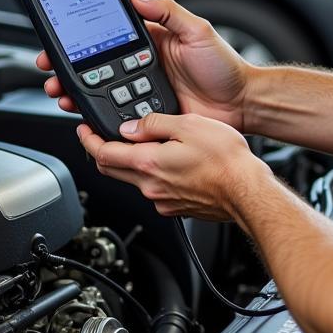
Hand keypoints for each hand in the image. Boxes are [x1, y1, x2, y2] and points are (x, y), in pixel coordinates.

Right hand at [37, 0, 251, 130]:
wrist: (241, 104)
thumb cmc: (225, 67)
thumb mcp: (198, 31)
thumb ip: (168, 12)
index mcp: (150, 42)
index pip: (107, 36)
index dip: (81, 38)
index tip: (59, 39)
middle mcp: (142, 66)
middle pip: (95, 66)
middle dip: (68, 68)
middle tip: (51, 71)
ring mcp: (142, 91)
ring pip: (100, 92)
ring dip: (76, 93)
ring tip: (61, 93)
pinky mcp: (147, 116)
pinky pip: (119, 115)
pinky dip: (100, 116)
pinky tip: (87, 115)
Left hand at [76, 111, 272, 220]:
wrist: (248, 192)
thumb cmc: (226, 161)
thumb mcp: (188, 125)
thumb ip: (155, 124)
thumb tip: (132, 126)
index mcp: (149, 164)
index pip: (103, 154)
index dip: (88, 140)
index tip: (83, 130)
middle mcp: (151, 186)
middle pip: (112, 169)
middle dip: (102, 152)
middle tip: (101, 136)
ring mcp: (163, 201)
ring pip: (134, 179)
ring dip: (130, 162)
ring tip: (143, 144)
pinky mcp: (176, 207)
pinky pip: (155, 188)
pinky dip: (152, 174)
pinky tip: (168, 162)